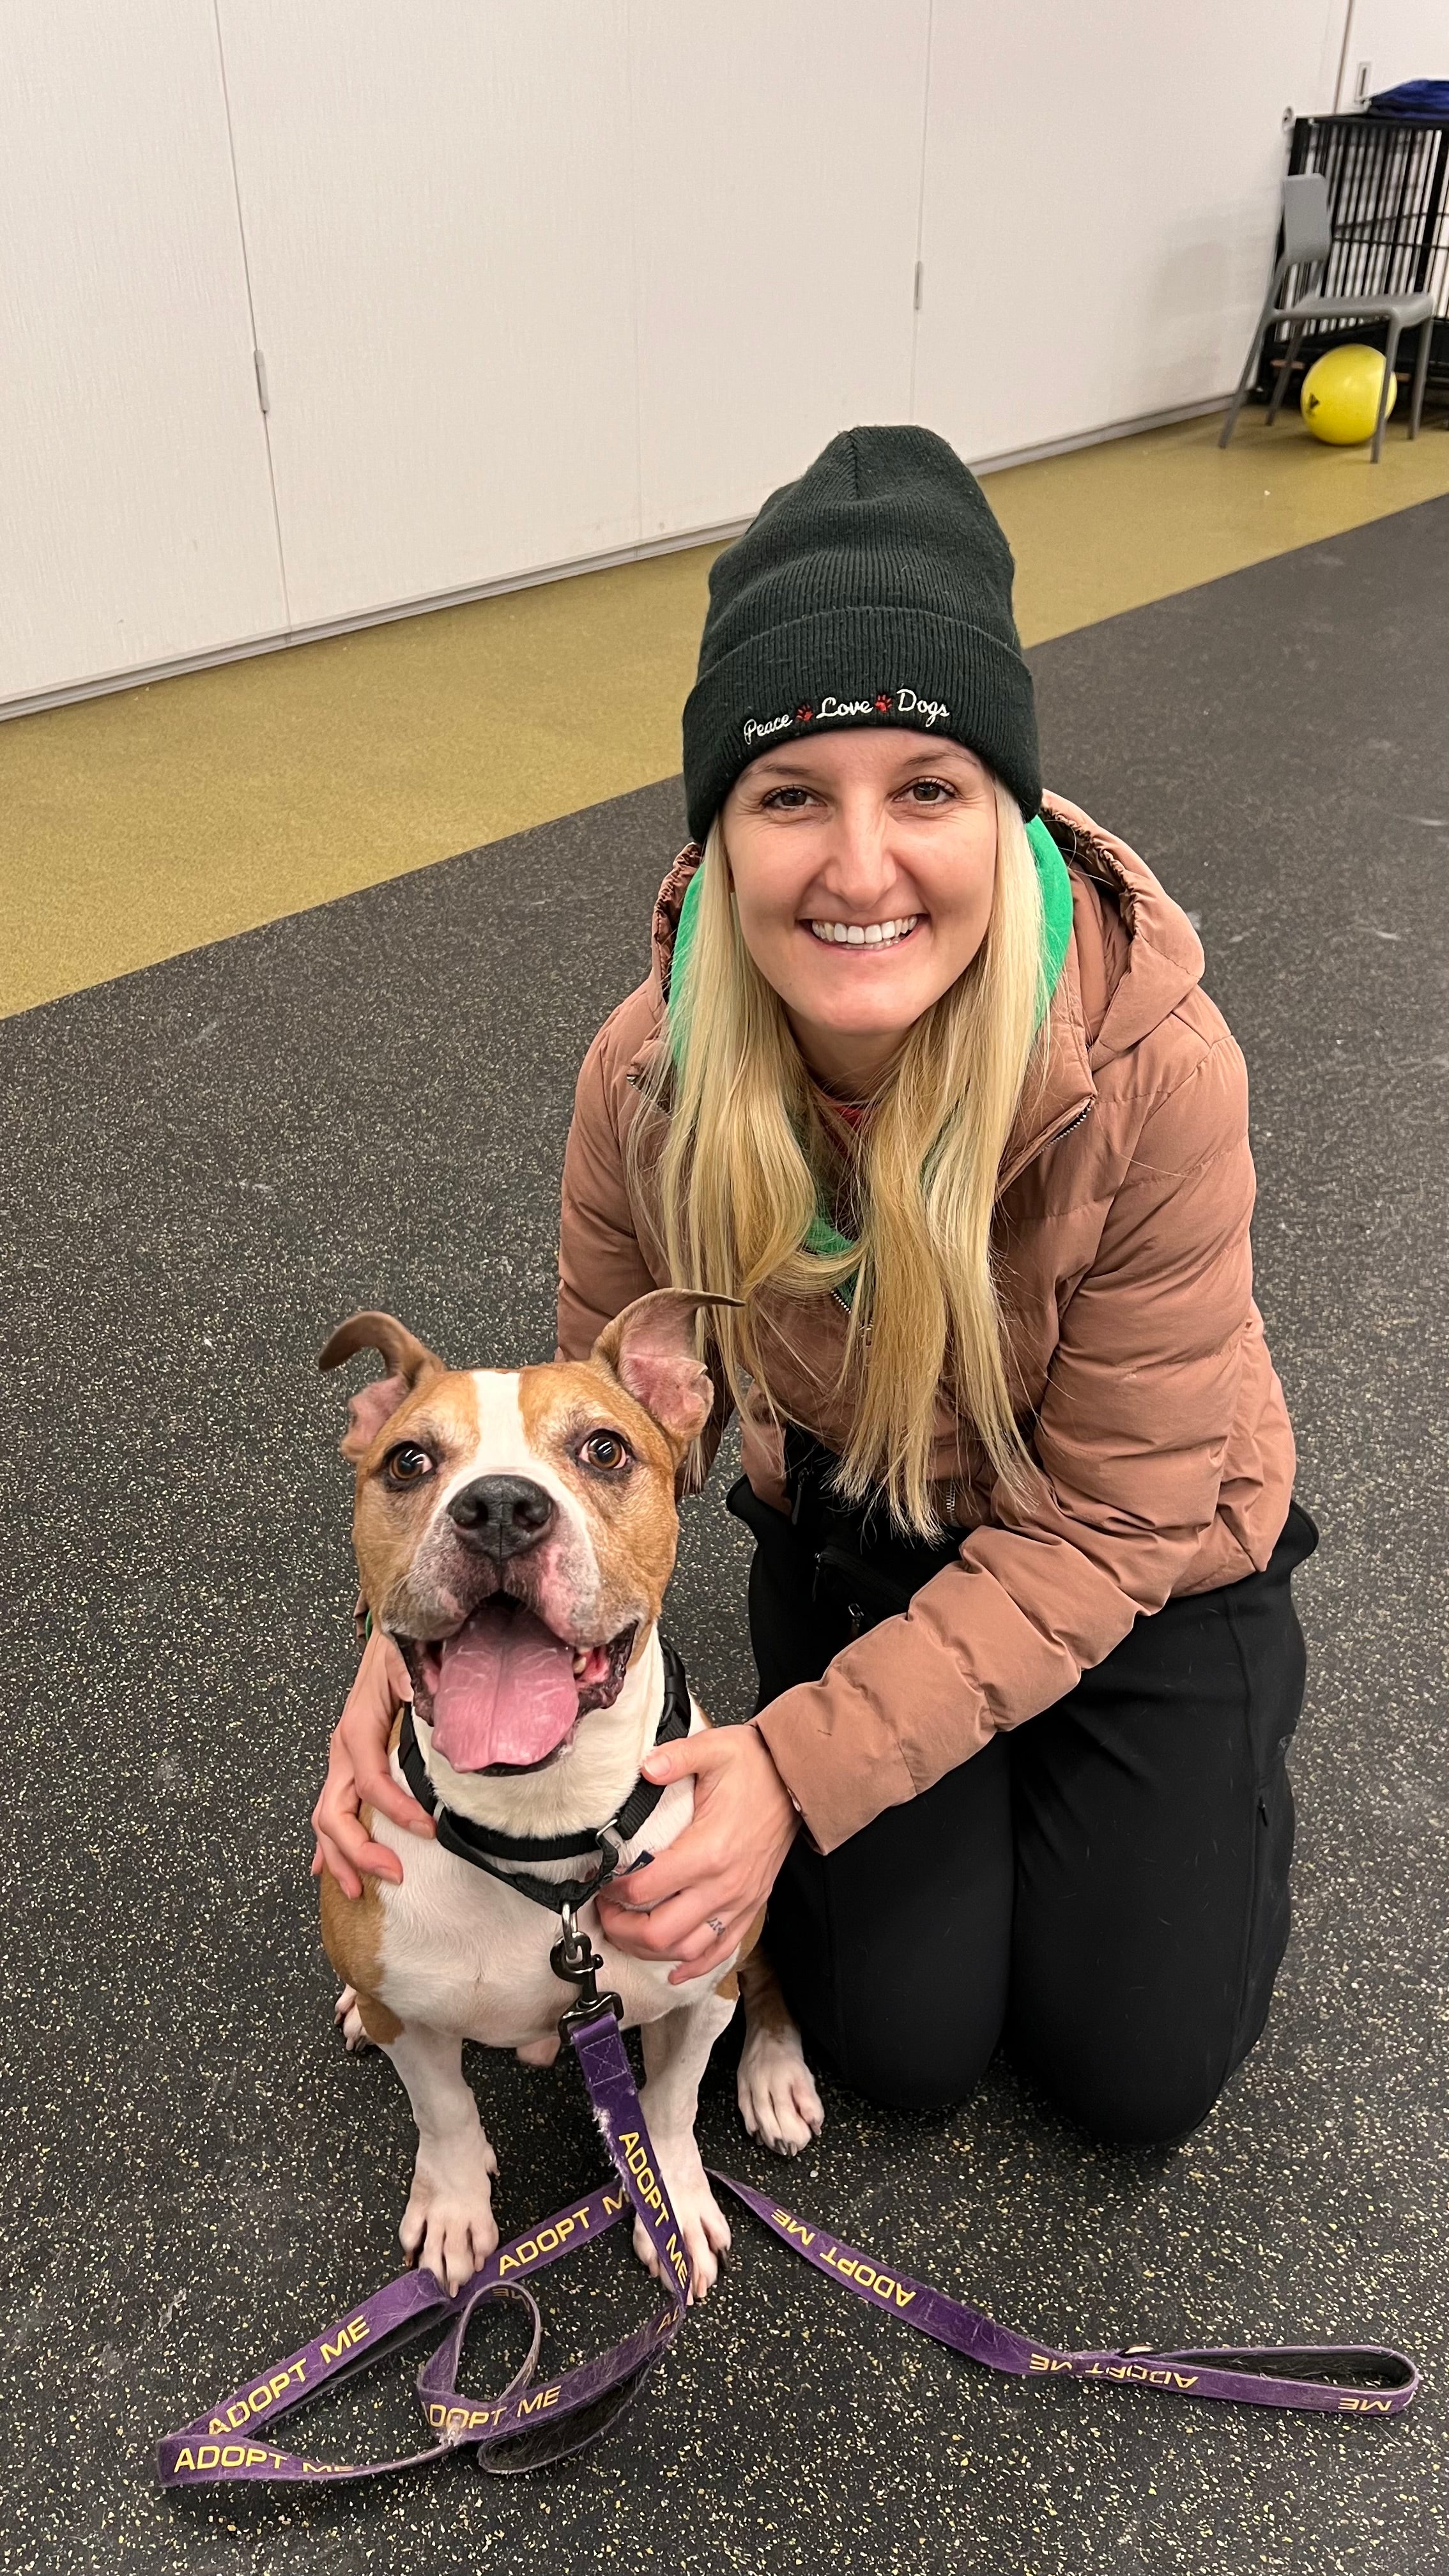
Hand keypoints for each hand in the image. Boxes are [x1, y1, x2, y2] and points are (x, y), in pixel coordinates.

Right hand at [310, 1626, 434, 1897]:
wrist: (389, 1635)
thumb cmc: (401, 1647)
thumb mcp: (407, 1654)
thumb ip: (412, 1673)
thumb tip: (420, 1692)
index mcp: (357, 1727)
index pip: (369, 1781)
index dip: (395, 1809)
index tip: (429, 1829)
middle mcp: (342, 1748)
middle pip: (334, 1811)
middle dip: (360, 1851)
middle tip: (396, 1875)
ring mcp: (339, 1759)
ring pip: (325, 1818)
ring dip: (339, 1858)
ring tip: (358, 1890)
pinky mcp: (345, 1764)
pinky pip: (328, 1809)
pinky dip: (327, 1844)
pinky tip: (326, 1870)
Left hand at [595, 1723, 797, 1985]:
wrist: (798, 1782)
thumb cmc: (756, 1768)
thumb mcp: (714, 1750)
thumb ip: (675, 1757)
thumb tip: (644, 1767)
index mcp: (707, 1850)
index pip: (646, 1888)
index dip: (613, 1891)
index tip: (601, 1879)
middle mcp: (723, 1885)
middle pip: (660, 1932)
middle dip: (623, 1929)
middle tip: (606, 1913)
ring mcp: (739, 1901)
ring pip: (687, 1950)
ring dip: (651, 1950)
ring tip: (629, 1934)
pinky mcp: (750, 1907)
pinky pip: (720, 1951)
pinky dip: (694, 1966)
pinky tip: (674, 1968)